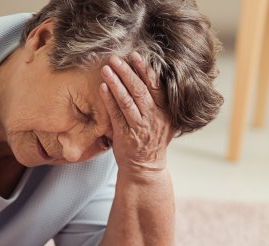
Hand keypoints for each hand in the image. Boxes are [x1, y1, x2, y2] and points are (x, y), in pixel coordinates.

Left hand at [100, 51, 174, 178]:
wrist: (145, 167)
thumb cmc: (152, 139)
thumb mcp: (164, 119)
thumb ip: (160, 100)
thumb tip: (153, 75)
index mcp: (166, 110)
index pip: (156, 85)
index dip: (145, 69)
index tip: (135, 55)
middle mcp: (154, 116)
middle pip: (140, 89)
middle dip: (127, 72)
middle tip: (116, 58)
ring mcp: (140, 126)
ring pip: (128, 100)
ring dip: (116, 82)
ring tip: (106, 68)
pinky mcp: (125, 135)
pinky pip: (116, 114)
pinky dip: (109, 99)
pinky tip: (102, 87)